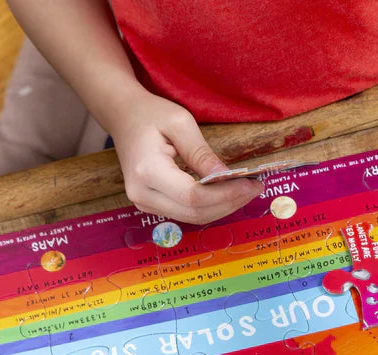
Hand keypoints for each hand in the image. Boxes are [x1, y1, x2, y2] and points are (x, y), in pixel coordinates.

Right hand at [108, 91, 260, 224]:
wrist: (122, 116)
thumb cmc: (150, 114)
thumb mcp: (180, 123)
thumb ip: (202, 153)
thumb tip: (227, 177)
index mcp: (147, 171)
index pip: (194, 196)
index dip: (226, 194)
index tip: (250, 184)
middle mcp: (142, 194)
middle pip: (195, 212)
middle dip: (230, 203)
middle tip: (255, 188)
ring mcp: (144, 203)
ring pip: (193, 217)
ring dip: (223, 207)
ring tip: (246, 191)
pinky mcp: (151, 205)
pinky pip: (187, 212)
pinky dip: (211, 206)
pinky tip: (228, 194)